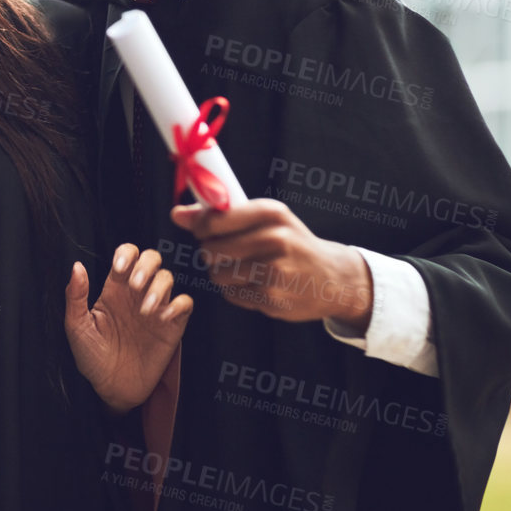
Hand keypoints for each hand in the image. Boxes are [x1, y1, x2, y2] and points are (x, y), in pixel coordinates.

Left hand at [64, 244, 191, 413]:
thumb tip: (77, 266)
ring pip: (168, 278)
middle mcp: (137, 294)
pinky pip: (184, 304)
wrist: (110, 388)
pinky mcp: (171, 327)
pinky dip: (179, 304)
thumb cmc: (91, 357)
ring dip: (159, 288)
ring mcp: (156, 308)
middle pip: (152, 259)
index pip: (127, 255)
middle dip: (146, 265)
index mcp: (115, 288)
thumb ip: (75, 296)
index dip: (127, 254)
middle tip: (135, 286)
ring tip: (145, 310)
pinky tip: (164, 316)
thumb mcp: (77, 327)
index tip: (119, 268)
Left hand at [171, 199, 371, 325]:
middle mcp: (275, 239)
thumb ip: (220, 215)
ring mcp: (274, 270)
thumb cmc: (291, 243)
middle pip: (210, 250)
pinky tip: (257, 285)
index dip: (200, 227)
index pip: (214, 220)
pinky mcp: (272, 298)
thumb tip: (176, 214)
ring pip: (217, 274)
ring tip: (244, 269)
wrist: (334, 278)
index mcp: (271, 213)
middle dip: (211, 253)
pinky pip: (231, 294)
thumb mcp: (265, 219)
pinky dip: (237, 291)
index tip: (204, 230)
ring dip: (223, 274)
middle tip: (228, 253)